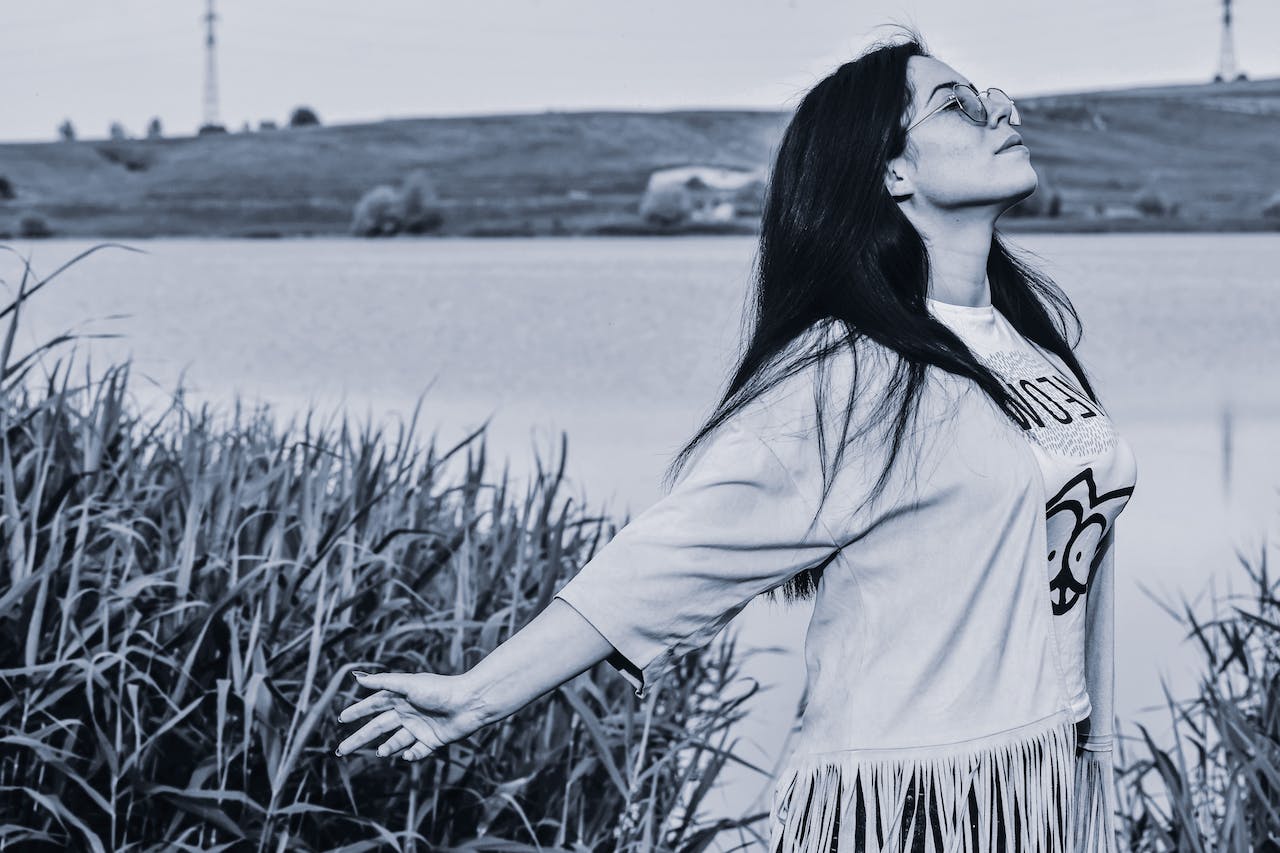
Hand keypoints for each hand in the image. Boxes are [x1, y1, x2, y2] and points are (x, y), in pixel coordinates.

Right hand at [335, 670, 485, 761]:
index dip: (357, 712)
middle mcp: (408, 713)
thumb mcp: (409, 684)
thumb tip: (357, 678)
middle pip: (378, 728)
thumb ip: (383, 682)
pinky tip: (405, 756)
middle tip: (341, 750)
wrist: (470, 702)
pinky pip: (417, 752)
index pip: (373, 706)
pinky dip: (410, 755)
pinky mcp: (432, 741)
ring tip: (379, 752)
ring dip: (386, 747)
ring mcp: (419, 728)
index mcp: (400, 697)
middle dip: (359, 738)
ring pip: (395, 741)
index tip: (341, 719)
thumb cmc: (440, 689)